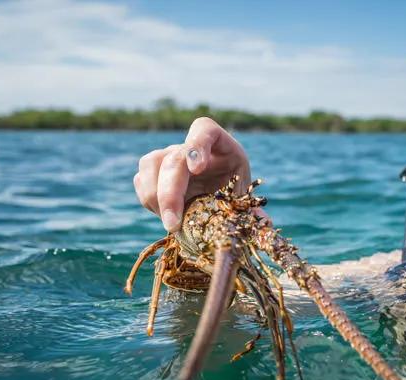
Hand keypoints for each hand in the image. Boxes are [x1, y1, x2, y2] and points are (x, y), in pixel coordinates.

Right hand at [134, 117, 251, 231]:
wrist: (216, 204)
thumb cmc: (234, 199)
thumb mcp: (245, 203)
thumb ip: (252, 212)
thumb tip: (263, 224)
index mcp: (221, 146)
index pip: (205, 129)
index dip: (198, 144)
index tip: (197, 169)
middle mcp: (193, 148)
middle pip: (174, 157)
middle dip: (171, 192)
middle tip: (174, 223)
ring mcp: (170, 157)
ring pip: (151, 164)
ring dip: (155, 196)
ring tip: (170, 222)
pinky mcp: (153, 172)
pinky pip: (142, 180)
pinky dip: (149, 200)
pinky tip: (164, 216)